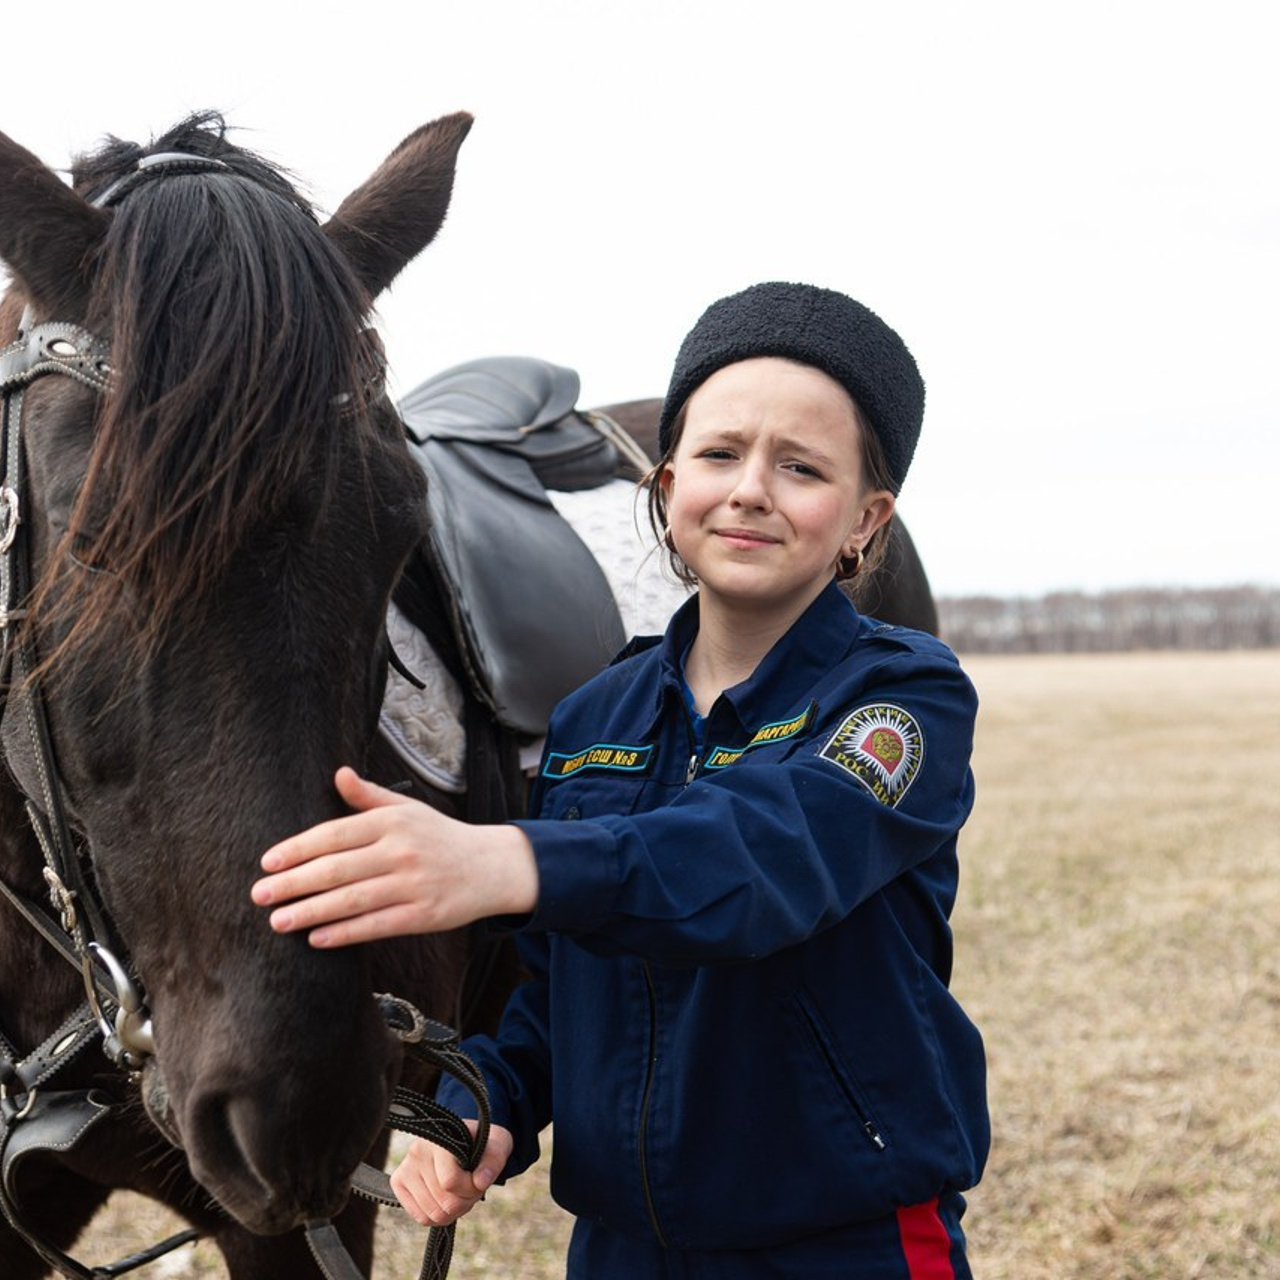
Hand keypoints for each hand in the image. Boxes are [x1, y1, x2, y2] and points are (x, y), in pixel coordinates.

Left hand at [250, 767, 537, 945]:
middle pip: (337, 869)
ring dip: (310, 912)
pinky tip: (317, 938)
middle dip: (294, 883)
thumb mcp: (408, 809)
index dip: (298, 848)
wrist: (490, 866)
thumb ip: (368, 796)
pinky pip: (375, 925)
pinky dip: (344, 933)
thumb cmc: (440, 836)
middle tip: (259, 894)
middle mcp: (401, 851)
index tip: (267, 862)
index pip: (335, 834)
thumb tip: (338, 773)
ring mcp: (412, 885)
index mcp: (392, 822)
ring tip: (278, 921)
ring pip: (351, 900)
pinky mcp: (422, 915)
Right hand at [391, 1120, 513, 1226]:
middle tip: (471, 1191)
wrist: (462, 1138)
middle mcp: (418, 1151)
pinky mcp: (399, 1182)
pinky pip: (420, 1217)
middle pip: (442, 1201)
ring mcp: (406, 1167)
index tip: (480, 1182)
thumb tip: (480, 1182)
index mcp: (440, 1138)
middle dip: (464, 1203)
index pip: (450, 1181)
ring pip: (431, 1213)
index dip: (470, 1190)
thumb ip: (493, 1161)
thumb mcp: (497, 1144)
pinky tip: (445, 1200)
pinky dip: (437, 1216)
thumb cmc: (480, 1143)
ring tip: (459, 1194)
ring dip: (452, 1212)